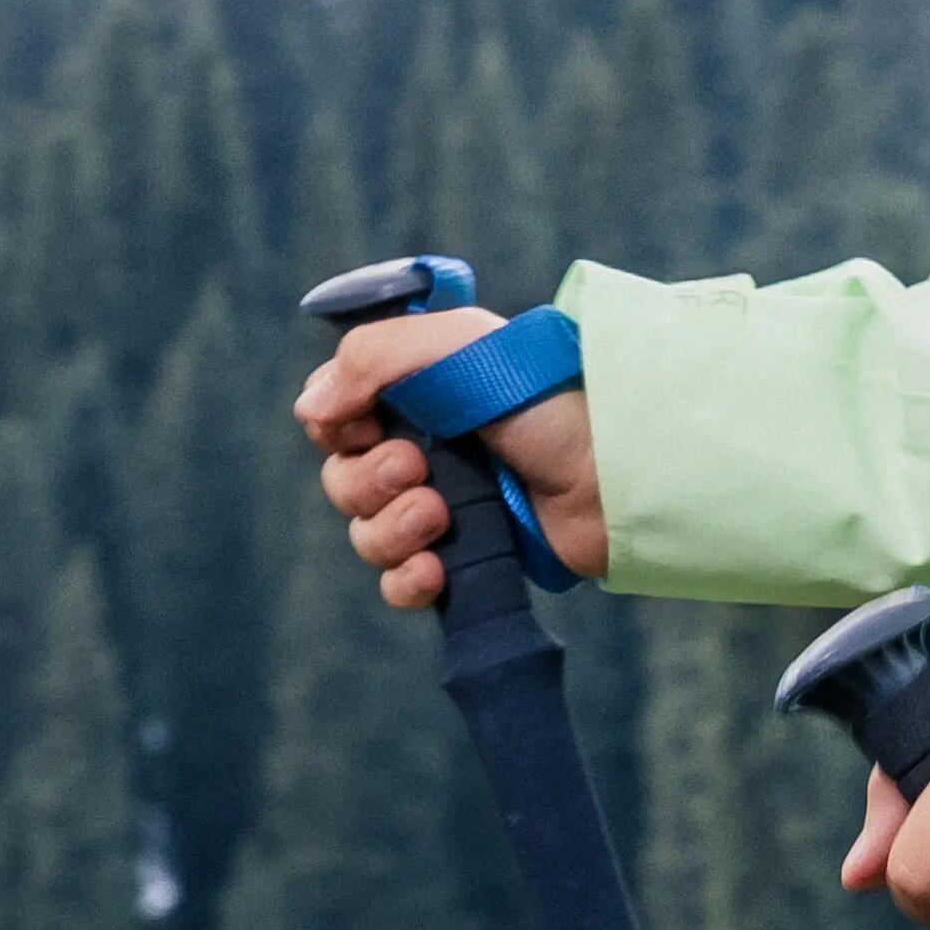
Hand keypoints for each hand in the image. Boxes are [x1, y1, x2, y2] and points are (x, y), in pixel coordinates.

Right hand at [294, 303, 608, 607]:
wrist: (618, 476)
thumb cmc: (549, 399)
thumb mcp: (460, 345)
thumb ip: (375, 357)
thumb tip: (312, 408)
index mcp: (419, 391)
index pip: (334, 414)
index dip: (337, 425)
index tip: (364, 422)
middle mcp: (427, 447)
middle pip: (342, 478)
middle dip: (367, 480)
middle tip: (418, 469)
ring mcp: (448, 506)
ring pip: (367, 534)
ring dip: (388, 530)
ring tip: (439, 518)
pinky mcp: (469, 558)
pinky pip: (402, 583)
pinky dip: (407, 581)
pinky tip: (435, 571)